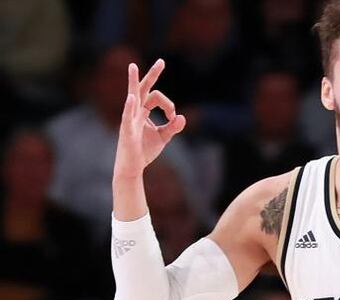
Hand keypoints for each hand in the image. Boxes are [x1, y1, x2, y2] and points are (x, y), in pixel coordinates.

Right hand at [113, 59, 185, 180]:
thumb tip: (182, 117)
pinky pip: (127, 117)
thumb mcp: (163, 137)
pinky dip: (130, 107)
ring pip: (132, 97)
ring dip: (132, 81)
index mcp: (142, 111)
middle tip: (161, 61)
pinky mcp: (127, 131)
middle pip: (143, 88)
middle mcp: (134, 111)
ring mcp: (129, 119)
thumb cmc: (145, 150)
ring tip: (132, 67)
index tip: (172, 116)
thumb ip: (173, 126)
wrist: (133, 167)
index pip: (157, 98)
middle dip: (152, 75)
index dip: (168, 105)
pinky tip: (132, 98)